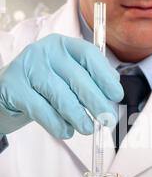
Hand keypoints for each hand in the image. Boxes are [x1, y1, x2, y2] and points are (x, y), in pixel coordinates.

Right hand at [0, 34, 122, 137]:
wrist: (6, 92)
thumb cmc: (45, 86)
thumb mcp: (68, 76)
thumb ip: (91, 78)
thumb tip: (114, 87)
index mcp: (63, 45)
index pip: (89, 55)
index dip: (105, 76)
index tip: (117, 95)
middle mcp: (45, 51)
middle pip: (77, 78)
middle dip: (96, 102)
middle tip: (108, 120)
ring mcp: (27, 67)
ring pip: (60, 95)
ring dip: (78, 116)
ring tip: (87, 129)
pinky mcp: (14, 87)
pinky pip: (41, 110)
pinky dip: (57, 124)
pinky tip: (65, 131)